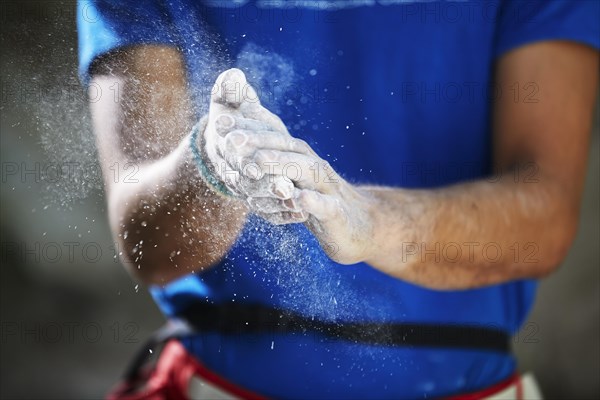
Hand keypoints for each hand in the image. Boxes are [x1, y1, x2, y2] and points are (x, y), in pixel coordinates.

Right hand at [202, 68, 295, 200]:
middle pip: (248, 182)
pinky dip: (283, 214)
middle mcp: (232, 171)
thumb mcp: (228, 102)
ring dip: (276, 202)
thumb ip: (229, 91)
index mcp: (224, 147)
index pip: (234, 155)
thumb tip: (233, 77)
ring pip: (259, 200)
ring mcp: (244, 190)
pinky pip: (269, 212)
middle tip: (285, 186)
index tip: (258, 165)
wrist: (229, 146)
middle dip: (266, 185)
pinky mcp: (258, 202)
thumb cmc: (232, 118)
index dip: (245, 159)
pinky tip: (302, 213)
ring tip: (296, 200)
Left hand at [231, 130, 376, 264]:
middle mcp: (313, 166)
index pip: (273, 137)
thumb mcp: (291, 181)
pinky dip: (313, 201)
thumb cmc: (317, 200)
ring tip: (258, 161)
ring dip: (281, 164)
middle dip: (258, 141)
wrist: (357, 226)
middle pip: (287, 147)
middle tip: (230, 139)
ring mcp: (328, 188)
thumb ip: (267, 163)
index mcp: (299, 158)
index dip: (249, 129)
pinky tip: (298, 198)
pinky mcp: (337, 213)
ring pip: (306, 170)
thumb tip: (236, 145)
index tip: (219, 121)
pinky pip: (326, 205)